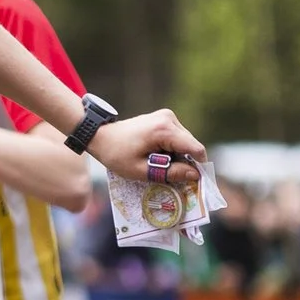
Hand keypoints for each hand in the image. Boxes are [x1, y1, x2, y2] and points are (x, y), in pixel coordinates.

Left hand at [86, 108, 206, 187]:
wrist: (100, 136)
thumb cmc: (117, 155)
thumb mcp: (142, 170)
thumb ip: (170, 173)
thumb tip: (195, 175)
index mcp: (164, 130)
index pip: (195, 149)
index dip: (199, 167)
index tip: (195, 183)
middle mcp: (169, 118)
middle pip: (190, 146)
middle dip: (186, 163)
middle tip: (173, 179)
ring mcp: (167, 116)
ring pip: (185, 142)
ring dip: (178, 157)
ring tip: (161, 168)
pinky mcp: (164, 118)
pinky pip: (176, 138)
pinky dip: (172, 150)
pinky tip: (158, 158)